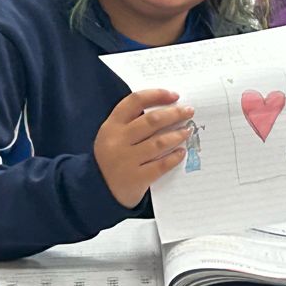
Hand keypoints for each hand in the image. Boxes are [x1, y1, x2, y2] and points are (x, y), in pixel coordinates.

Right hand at [93, 88, 196, 207]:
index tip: (174, 95)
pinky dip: (174, 157)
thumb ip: (132, 123)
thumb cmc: (112, 158)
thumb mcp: (113, 136)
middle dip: (174, 114)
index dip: (157, 95)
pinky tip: (181, 152)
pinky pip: (161, 164)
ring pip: (159, 142)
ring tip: (187, 131)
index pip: (135, 101)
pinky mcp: (135, 178)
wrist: (97, 191)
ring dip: (177, 134)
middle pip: (151, 120)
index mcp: (111, 126)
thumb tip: (168, 109)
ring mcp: (126, 160)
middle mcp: (117, 141)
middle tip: (189, 111)